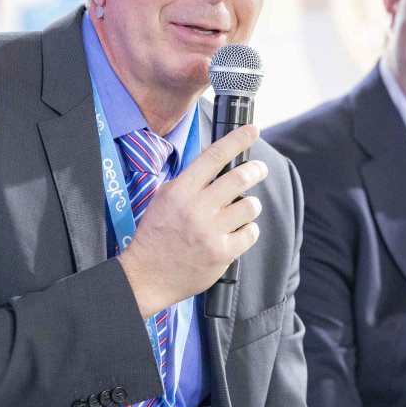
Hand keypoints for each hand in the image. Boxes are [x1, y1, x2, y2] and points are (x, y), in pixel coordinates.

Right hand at [116, 124, 265, 317]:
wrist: (146, 275)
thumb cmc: (156, 234)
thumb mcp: (165, 198)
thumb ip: (190, 182)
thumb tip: (220, 164)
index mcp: (180, 191)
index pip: (213, 157)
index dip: (237, 140)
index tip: (253, 130)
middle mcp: (196, 209)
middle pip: (239, 178)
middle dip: (256, 170)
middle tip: (259, 169)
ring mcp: (210, 232)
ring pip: (250, 206)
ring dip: (251, 204)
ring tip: (242, 209)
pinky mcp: (222, 253)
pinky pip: (250, 233)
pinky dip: (249, 230)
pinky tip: (238, 232)